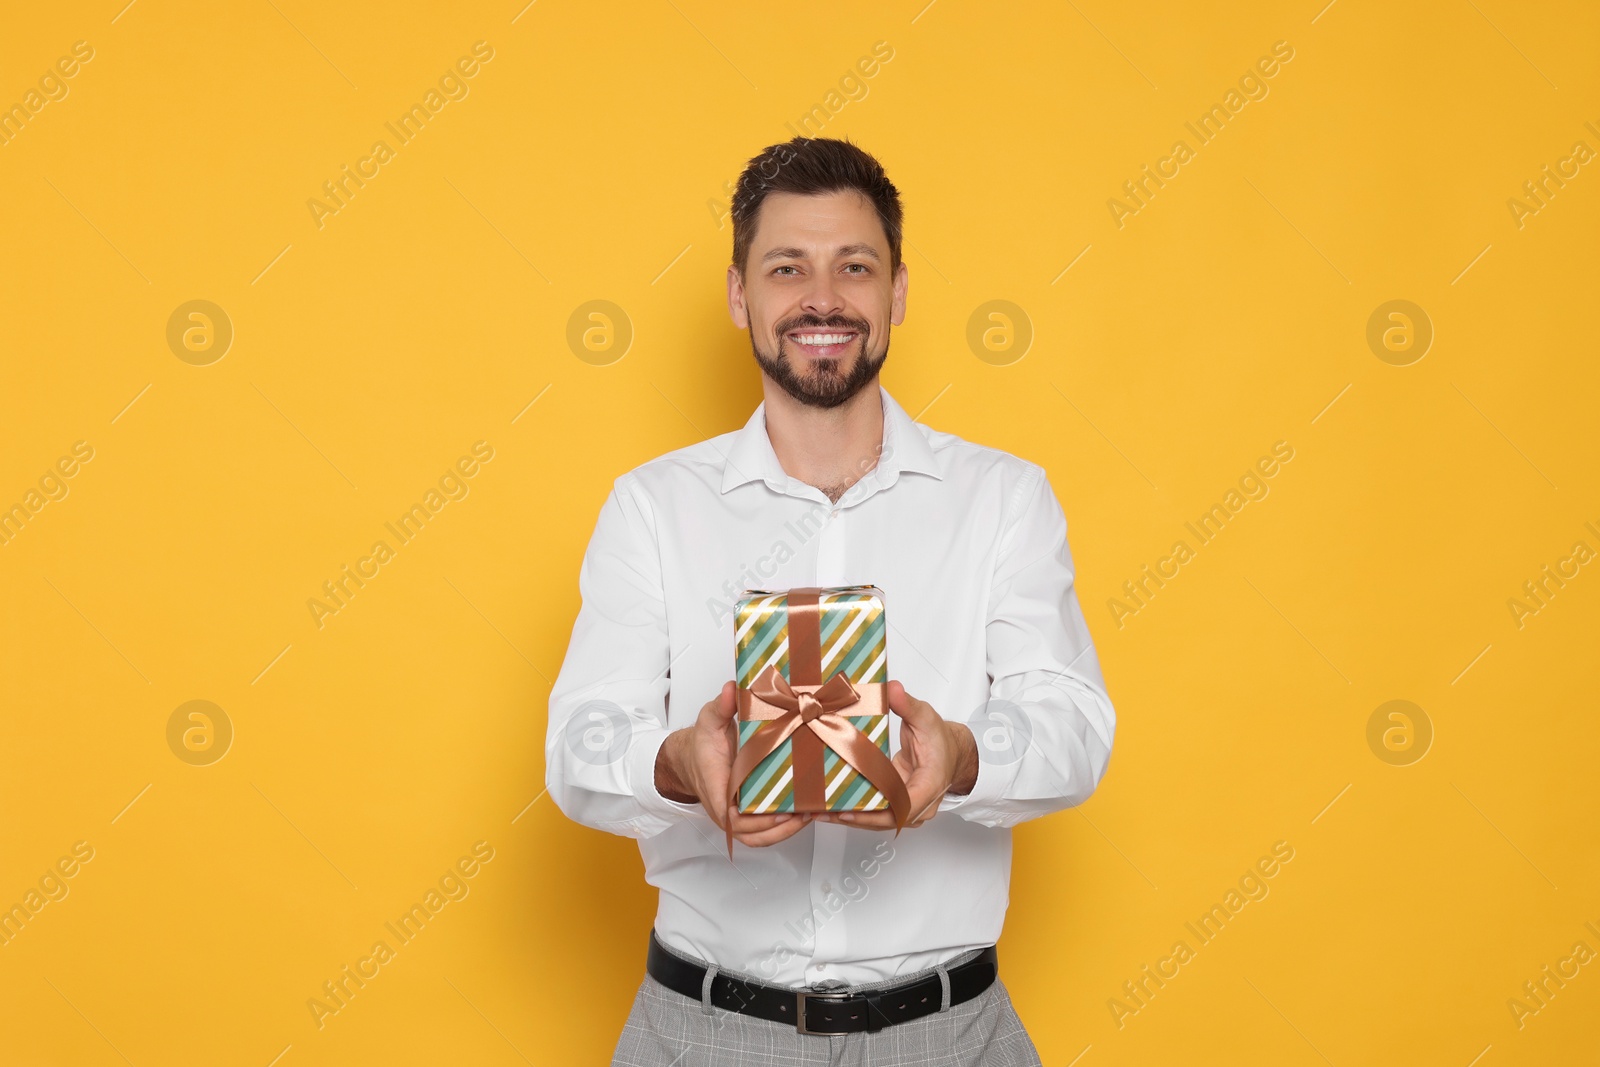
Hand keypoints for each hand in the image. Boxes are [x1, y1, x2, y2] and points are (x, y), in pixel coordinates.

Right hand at [655, 682, 812, 847]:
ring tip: (808, 816)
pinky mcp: (746, 812)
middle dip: (779, 830)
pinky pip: (762, 829)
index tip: (779, 814)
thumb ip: (720, 705)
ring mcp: (736, 813)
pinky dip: (781, 828)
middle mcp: (725, 807)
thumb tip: (731, 689)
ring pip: (758, 836)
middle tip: (804, 813)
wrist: (691, 756)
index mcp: (717, 788)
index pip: (732, 817)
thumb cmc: (701, 743)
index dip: (756, 822)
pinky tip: (802, 814)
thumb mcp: (708, 719)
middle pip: (751, 834)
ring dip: (784, 833)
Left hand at [814, 681, 977, 830]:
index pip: (905, 807)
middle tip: (824, 812)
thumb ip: (908, 704)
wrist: (951, 752)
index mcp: (930, 784)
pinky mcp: (897, 802)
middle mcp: (920, 802)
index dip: (877, 814)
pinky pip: (878, 812)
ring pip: (881, 820)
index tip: (851, 812)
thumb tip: (892, 690)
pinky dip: (857, 812)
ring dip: (852, 818)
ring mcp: (908, 806)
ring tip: (821, 813)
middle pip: (887, 819)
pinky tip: (833, 808)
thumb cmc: (941, 739)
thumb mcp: (926, 717)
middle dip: (855, 818)